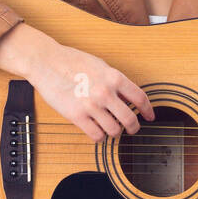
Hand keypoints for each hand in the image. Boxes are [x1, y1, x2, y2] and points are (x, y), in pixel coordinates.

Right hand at [0, 23, 154, 140]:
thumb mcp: (101, 66)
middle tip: (132, 129)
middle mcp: (105, 92)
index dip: (148, 110)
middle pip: (130, 119)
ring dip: (114, 133)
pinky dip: (99, 137)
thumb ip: (115, 82)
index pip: (140, 98)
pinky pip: (96, 135)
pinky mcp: (76, 116)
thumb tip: (128, 98)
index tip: (150, 117)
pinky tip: (97, 131)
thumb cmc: (72, 61)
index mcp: (114, 77)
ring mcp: (91, 105)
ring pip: (114, 130)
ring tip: (111, 129)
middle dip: (134, 128)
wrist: (47, 62)